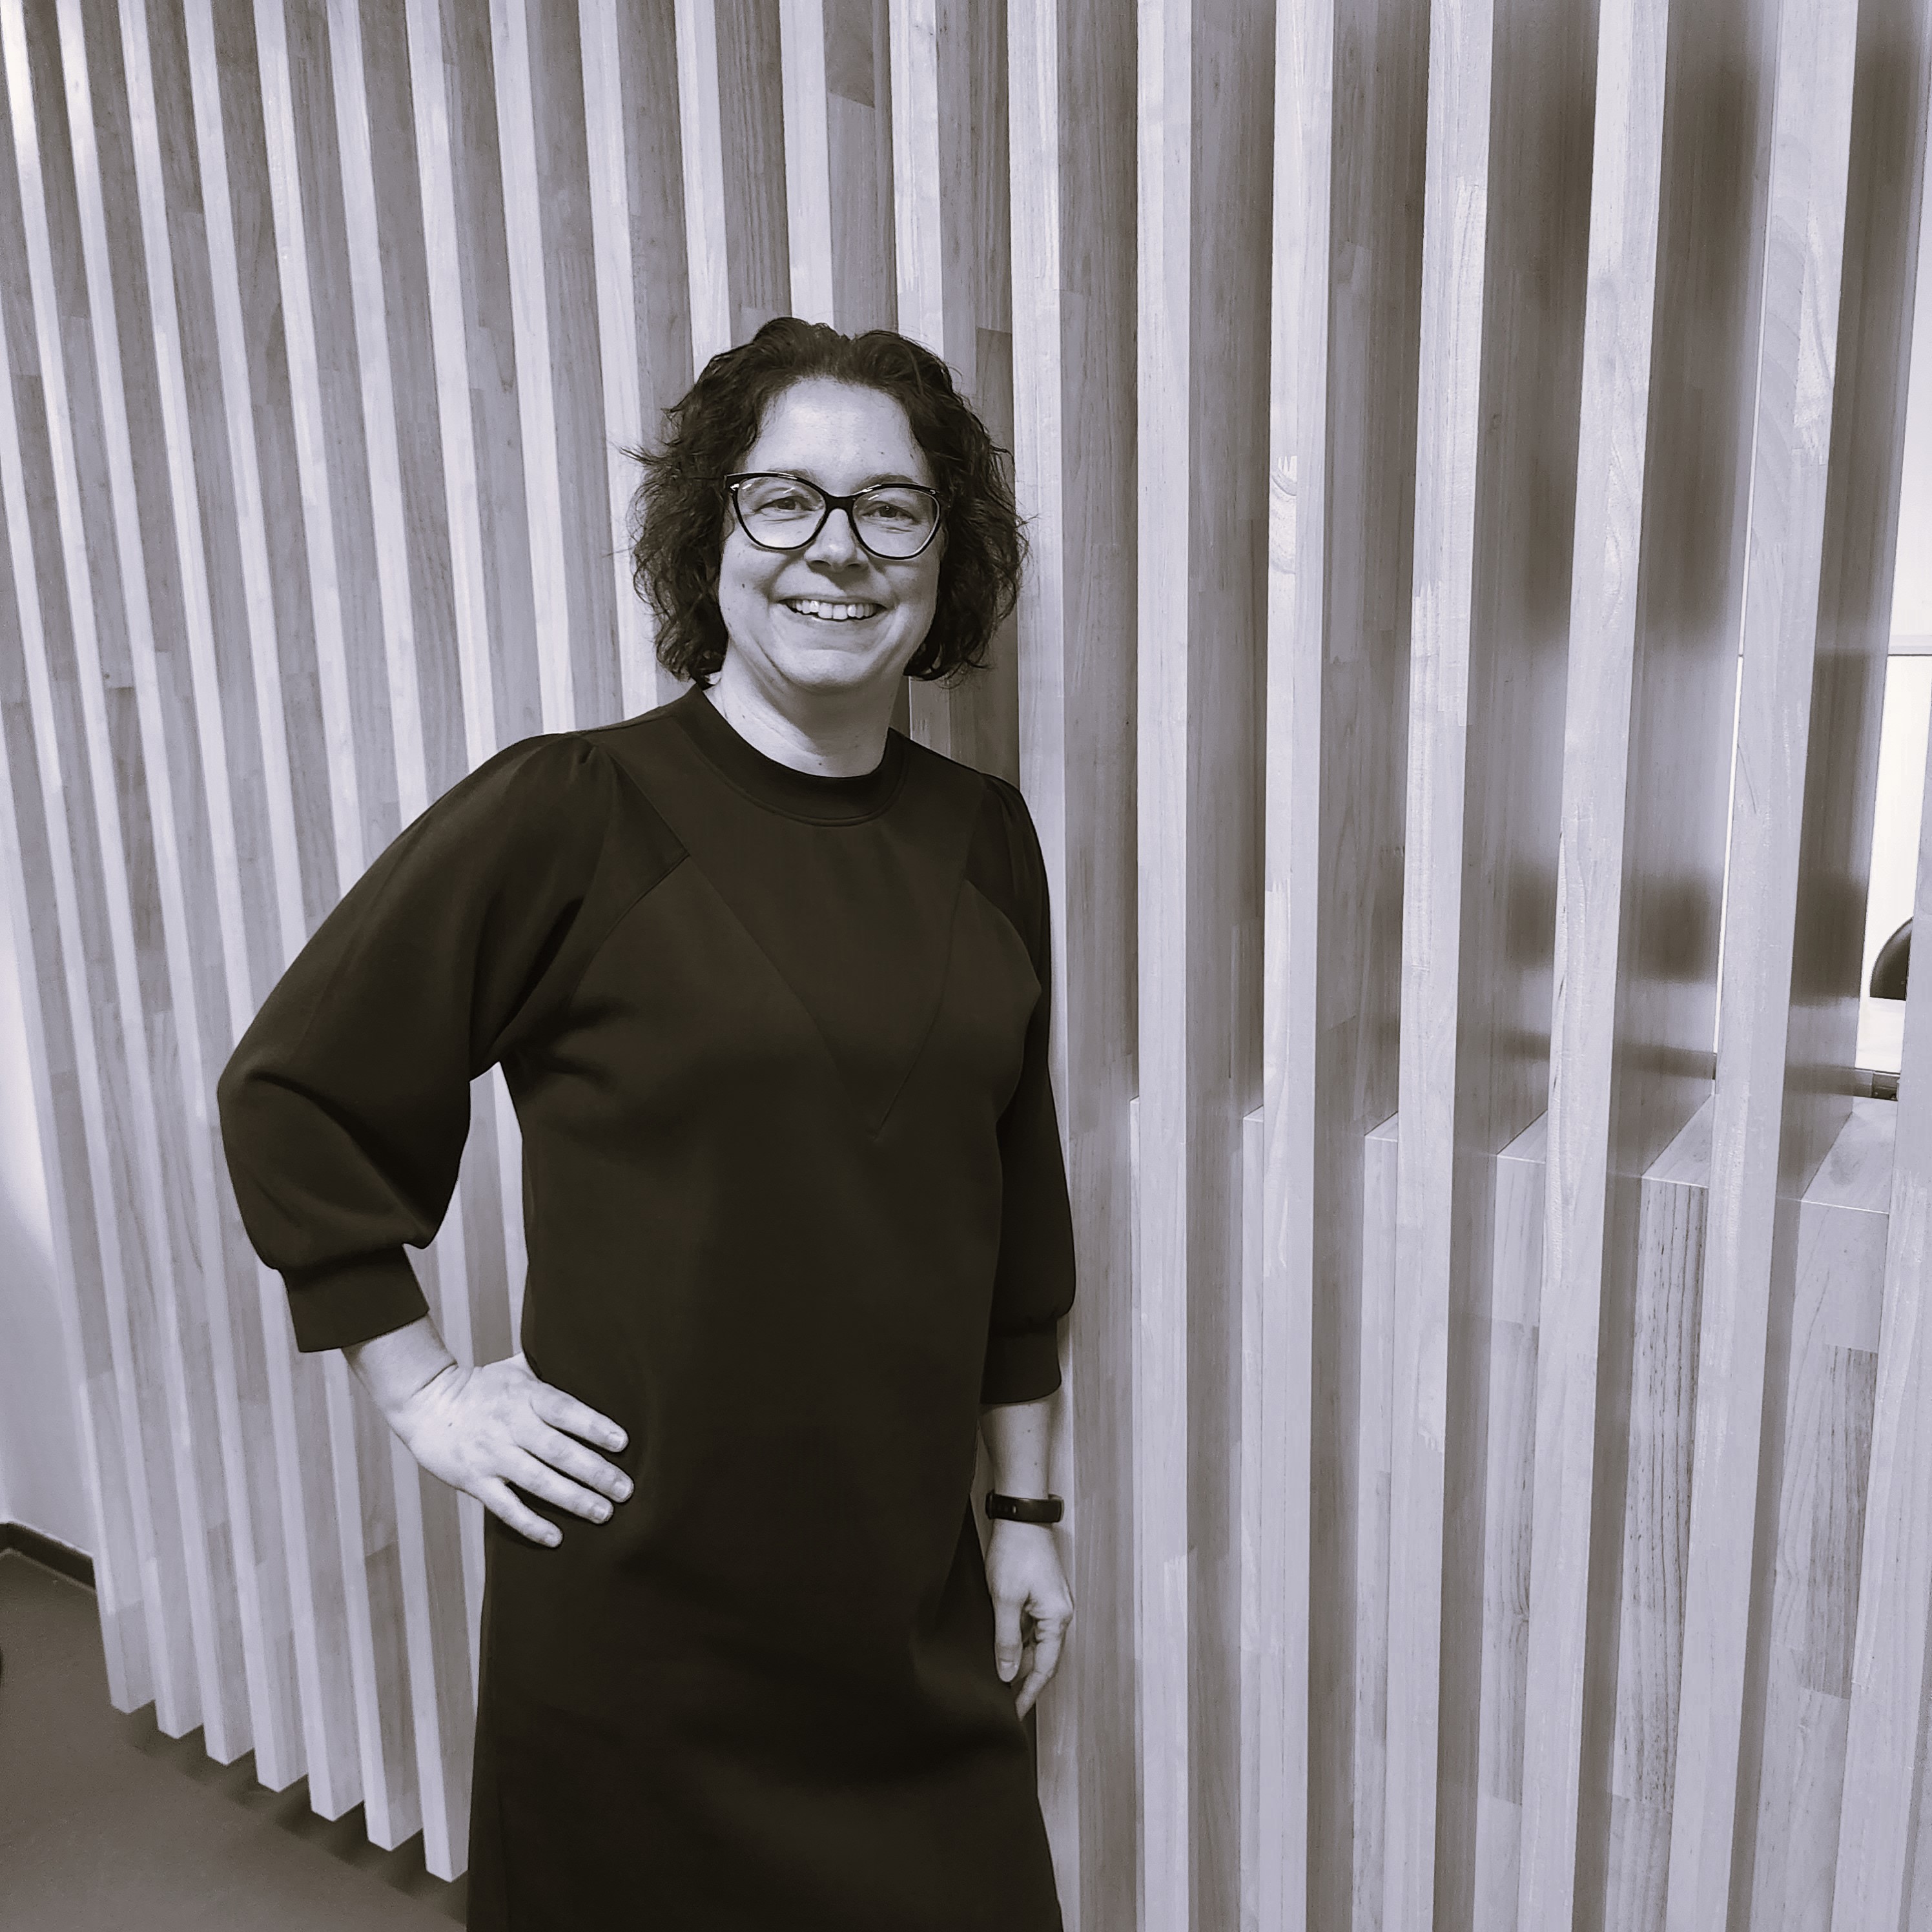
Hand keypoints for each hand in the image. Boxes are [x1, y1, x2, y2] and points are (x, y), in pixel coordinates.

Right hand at [390, 1352, 631, 1546]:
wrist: (424, 1402)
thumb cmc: (479, 1386)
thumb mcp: (514, 1369)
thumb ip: (548, 1371)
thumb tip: (588, 1358)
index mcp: (525, 1395)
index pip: (565, 1410)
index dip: (594, 1426)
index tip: (623, 1443)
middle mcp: (511, 1425)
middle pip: (559, 1451)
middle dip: (595, 1472)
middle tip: (625, 1490)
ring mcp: (492, 1455)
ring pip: (538, 1481)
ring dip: (574, 1499)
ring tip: (604, 1513)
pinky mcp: (474, 1480)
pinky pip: (506, 1507)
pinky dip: (531, 1524)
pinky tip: (556, 1537)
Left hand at [985, 1520, 1072, 1717]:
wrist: (1021, 1516)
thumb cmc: (1015, 1552)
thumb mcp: (1005, 1599)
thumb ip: (1006, 1640)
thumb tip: (1006, 1674)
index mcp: (1057, 1618)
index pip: (1045, 1668)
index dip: (1028, 1693)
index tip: (1014, 1713)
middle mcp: (1060, 1614)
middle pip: (1043, 1658)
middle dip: (1023, 1680)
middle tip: (1001, 1701)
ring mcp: (1052, 1605)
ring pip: (1036, 1643)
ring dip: (1019, 1660)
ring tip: (997, 1679)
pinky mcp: (1042, 1595)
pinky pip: (1033, 1628)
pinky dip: (1018, 1641)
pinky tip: (1001, 1649)